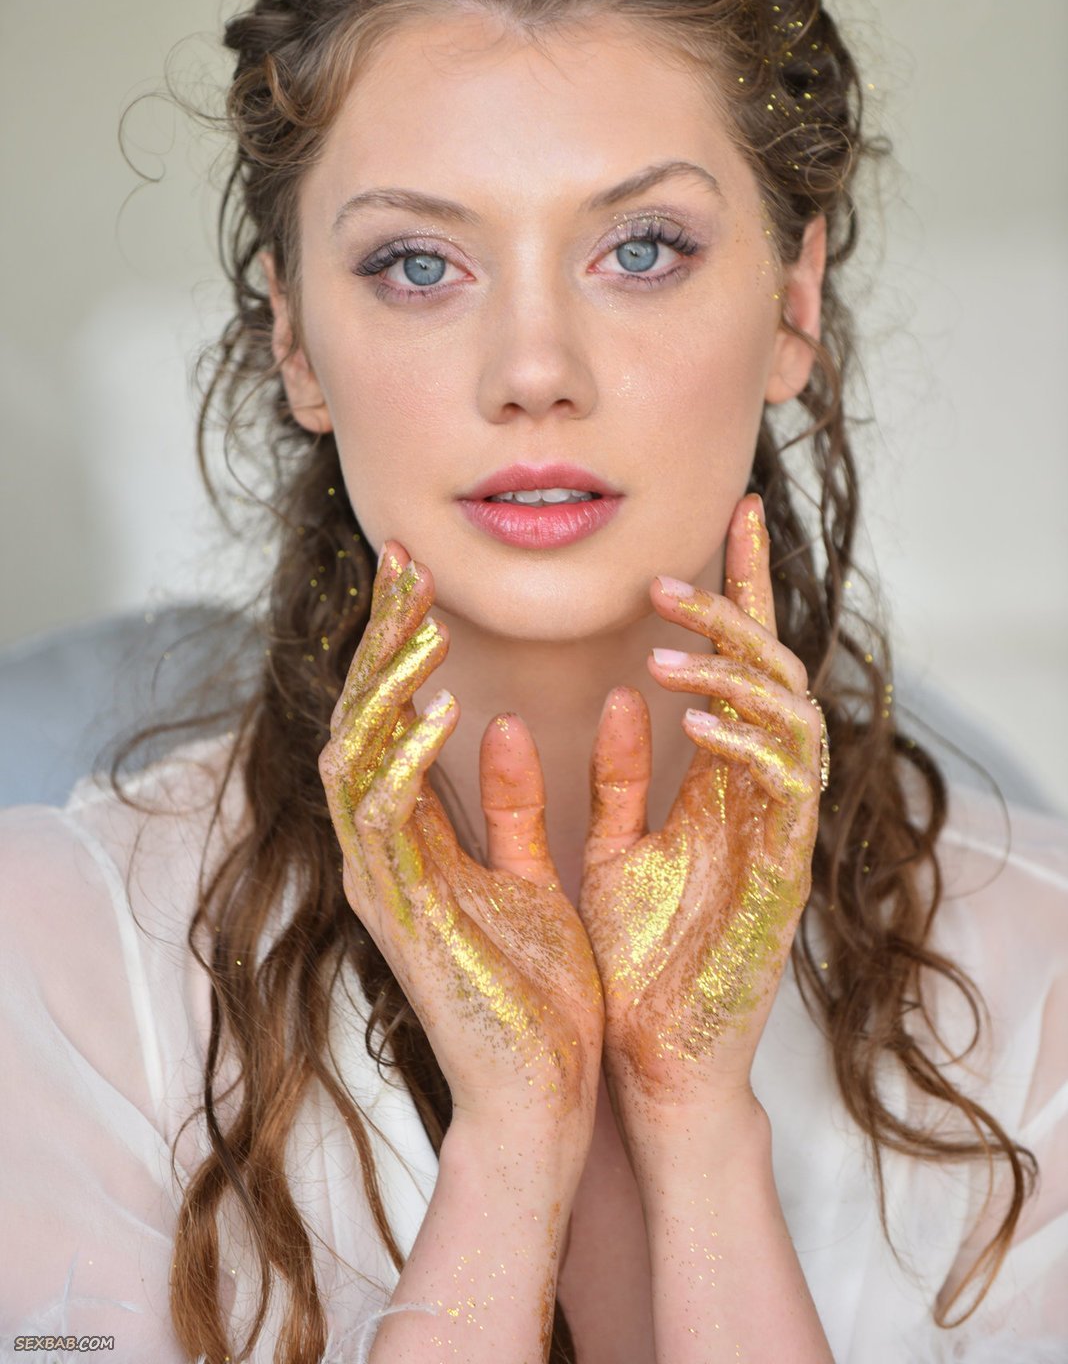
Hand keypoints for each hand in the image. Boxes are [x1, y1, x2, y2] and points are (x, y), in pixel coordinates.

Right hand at [319, 541, 603, 1136]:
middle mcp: (381, 855)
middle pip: (355, 722)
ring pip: (353, 763)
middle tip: (403, 563)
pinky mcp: (403, 921)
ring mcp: (383, 887)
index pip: (389, 718)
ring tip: (423, 626)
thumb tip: (507, 722)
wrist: (540, 1099)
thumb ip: (509, 804)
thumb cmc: (537, 991)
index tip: (420, 570)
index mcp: (411, 840)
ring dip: (385, 691)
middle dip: (377, 640)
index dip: (397, 641)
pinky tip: (437, 715)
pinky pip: (388, 827)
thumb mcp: (523, 874)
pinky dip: (406, 765)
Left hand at [578, 495, 823, 1121]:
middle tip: (665, 581)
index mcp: (730, 784)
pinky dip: (746, 742)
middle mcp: (766, 798)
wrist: (651, 1066)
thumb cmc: (639, 963)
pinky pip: (787, 785)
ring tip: (667, 647)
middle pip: (780, 671)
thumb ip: (620, 779)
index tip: (737, 512)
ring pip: (796, 714)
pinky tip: (694, 719)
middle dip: (734, 612)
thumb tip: (622, 696)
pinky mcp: (784, 875)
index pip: (747, 664)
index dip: (749, 586)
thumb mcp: (620, 849)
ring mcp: (781, 833)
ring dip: (736, 670)